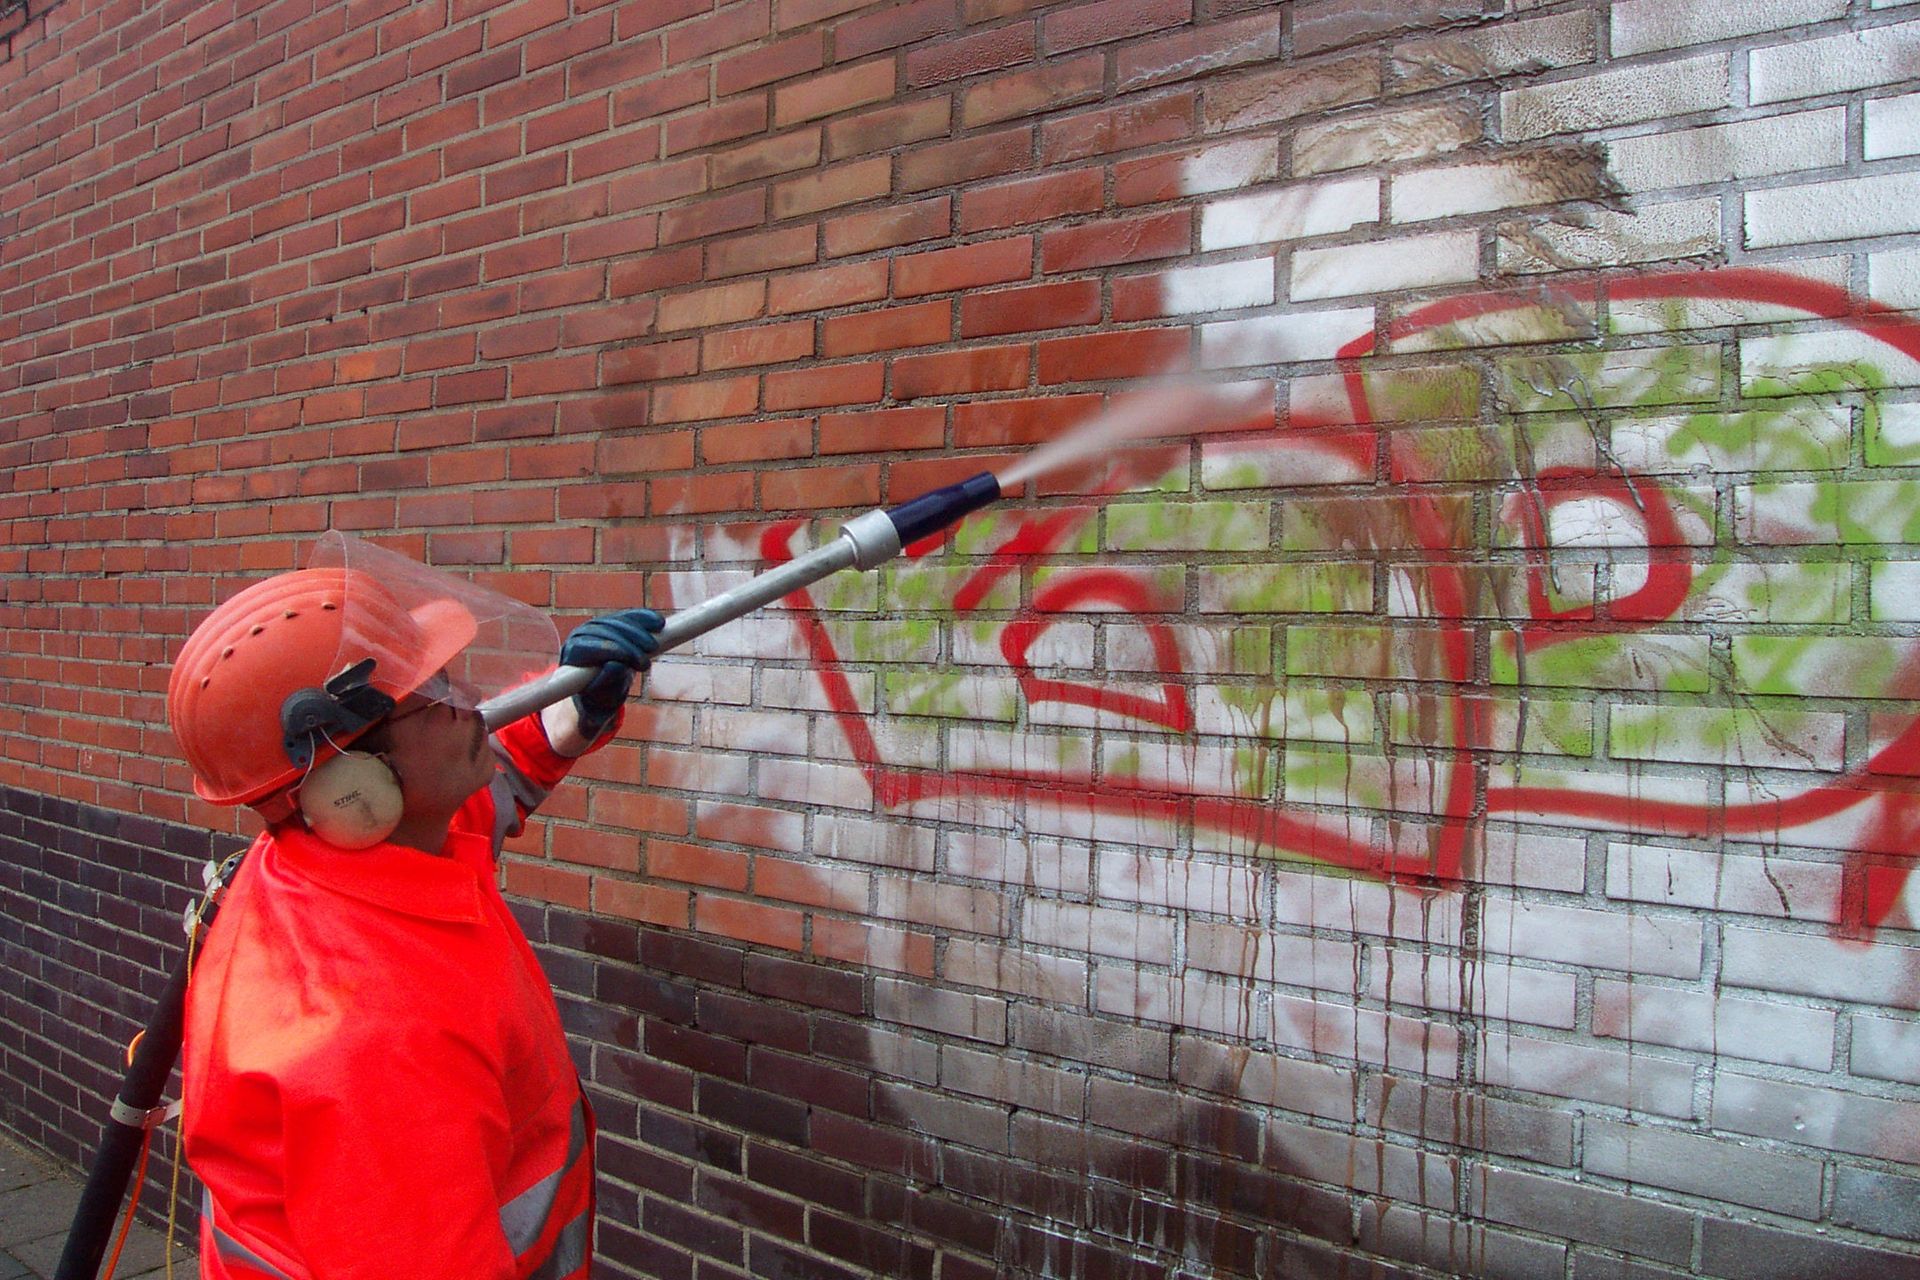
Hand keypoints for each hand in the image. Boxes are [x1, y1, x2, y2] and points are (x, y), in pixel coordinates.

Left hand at [559, 609, 663, 735]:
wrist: (604, 689)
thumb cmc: (599, 697)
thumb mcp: (602, 697)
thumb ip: (606, 683)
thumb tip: (616, 665)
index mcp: (573, 654)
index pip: (590, 646)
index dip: (611, 650)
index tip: (629, 661)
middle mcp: (581, 635)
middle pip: (606, 631)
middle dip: (629, 645)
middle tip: (646, 664)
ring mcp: (598, 625)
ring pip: (619, 621)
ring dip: (639, 633)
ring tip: (653, 647)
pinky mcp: (614, 621)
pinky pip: (630, 616)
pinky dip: (645, 619)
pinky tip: (659, 623)